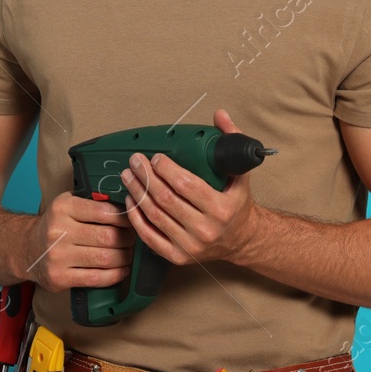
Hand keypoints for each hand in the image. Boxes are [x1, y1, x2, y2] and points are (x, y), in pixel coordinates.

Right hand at [25, 190, 133, 292]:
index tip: (130, 222)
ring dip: (124, 257)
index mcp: (63, 208)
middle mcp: (58, 231)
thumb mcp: (68, 204)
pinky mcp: (59, 277)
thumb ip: (93, 203)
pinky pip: (97, 278)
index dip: (124, 218)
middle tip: (131, 239)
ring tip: (127, 254)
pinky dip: (115, 275)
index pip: (104, 211)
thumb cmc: (57, 225)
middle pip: (108, 237)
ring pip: (105, 258)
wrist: (27, 249)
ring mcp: (58, 256)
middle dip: (127, 239)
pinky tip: (122, 270)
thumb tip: (127, 207)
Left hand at [120, 108, 259, 265]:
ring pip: (154, 216)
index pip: (185, 185)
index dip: (165, 169)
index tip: (155, 158)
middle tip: (135, 162)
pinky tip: (130, 200)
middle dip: (145, 177)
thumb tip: (220, 115)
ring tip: (128, 176)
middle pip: (165, 199)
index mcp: (221, 208)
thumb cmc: (237, 205)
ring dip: (137, 193)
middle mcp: (205, 229)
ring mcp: (190, 245)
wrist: (242, 240)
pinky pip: (149, 236)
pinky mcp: (178, 256)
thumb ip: (232, 141)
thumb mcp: (240, 173)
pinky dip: (136, 217)